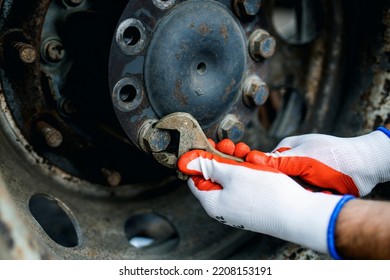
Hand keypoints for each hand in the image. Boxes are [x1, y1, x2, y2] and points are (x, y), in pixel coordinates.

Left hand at [178, 150, 347, 254]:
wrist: (299, 214)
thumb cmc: (266, 195)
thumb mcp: (232, 173)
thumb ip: (208, 165)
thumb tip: (185, 162)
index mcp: (212, 202)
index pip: (194, 177)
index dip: (199, 158)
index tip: (207, 144)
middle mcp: (222, 208)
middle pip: (213, 177)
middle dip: (220, 157)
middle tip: (229, 144)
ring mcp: (237, 208)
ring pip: (229, 179)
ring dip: (234, 162)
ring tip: (245, 150)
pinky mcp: (251, 207)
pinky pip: (242, 186)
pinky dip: (245, 172)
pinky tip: (254, 163)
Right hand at [245, 130, 389, 195]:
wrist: (365, 168)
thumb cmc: (334, 156)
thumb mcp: (303, 159)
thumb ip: (277, 162)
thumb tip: (250, 158)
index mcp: (288, 150)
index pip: (266, 164)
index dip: (264, 175)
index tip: (263, 184)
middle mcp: (293, 163)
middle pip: (278, 180)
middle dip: (288, 188)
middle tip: (300, 187)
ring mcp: (303, 175)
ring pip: (291, 191)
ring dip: (301, 195)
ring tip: (314, 191)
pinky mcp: (313, 187)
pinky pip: (304, 197)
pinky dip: (312, 198)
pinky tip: (322, 194)